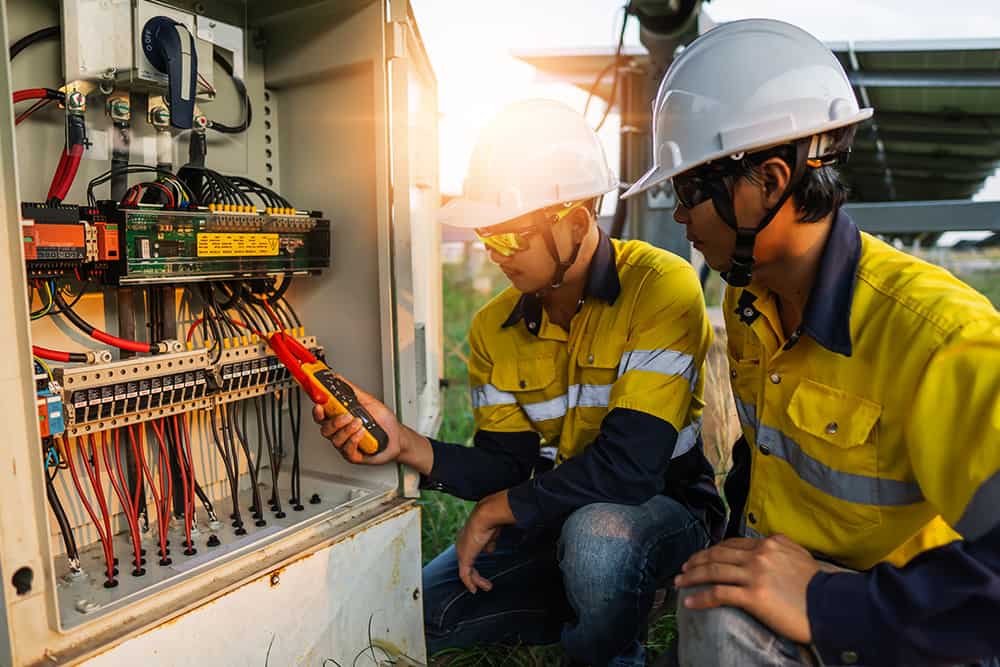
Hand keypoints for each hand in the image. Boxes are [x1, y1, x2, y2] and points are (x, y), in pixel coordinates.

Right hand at [312, 377, 401, 464]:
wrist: (397, 437)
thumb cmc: (383, 422)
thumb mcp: (368, 401)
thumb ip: (351, 390)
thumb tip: (338, 378)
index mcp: (340, 418)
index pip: (322, 415)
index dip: (317, 411)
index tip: (319, 405)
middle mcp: (340, 432)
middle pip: (325, 429)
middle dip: (334, 422)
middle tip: (347, 415)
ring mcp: (346, 444)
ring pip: (335, 440)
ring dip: (346, 430)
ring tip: (359, 423)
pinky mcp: (354, 455)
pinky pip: (347, 450)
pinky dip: (354, 439)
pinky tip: (362, 433)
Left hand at [454, 491, 514, 593]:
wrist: (485, 517)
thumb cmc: (489, 522)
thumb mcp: (490, 535)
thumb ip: (489, 544)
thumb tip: (489, 551)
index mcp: (466, 537)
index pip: (469, 553)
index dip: (474, 564)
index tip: (482, 571)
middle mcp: (461, 545)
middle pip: (466, 564)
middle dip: (475, 575)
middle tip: (486, 584)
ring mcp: (461, 552)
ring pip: (467, 571)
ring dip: (477, 581)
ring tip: (488, 587)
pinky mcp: (464, 559)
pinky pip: (465, 575)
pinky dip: (470, 583)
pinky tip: (475, 590)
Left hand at [674, 534, 819, 642]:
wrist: (831, 605)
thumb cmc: (818, 586)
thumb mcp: (800, 556)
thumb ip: (781, 548)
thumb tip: (769, 543)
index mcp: (769, 544)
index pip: (732, 544)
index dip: (713, 550)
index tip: (702, 557)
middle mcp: (759, 555)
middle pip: (718, 554)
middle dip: (696, 561)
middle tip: (683, 568)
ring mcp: (754, 574)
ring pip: (713, 571)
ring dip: (692, 576)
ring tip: (679, 582)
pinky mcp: (753, 596)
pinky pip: (719, 594)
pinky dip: (700, 597)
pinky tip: (690, 602)